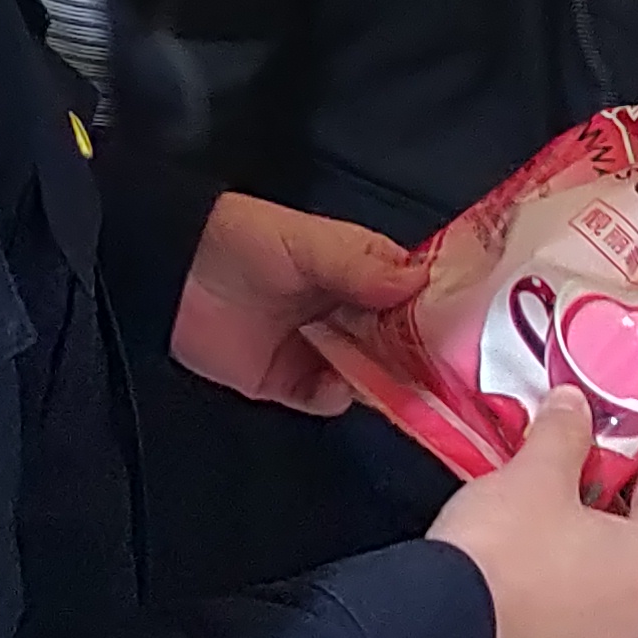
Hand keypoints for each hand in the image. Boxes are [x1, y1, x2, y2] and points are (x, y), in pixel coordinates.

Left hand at [173, 192, 425, 411]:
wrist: (166, 271)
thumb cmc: (242, 240)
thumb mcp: (304, 242)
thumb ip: (359, 265)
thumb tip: (419, 283)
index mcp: (360, 269)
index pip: (416, 294)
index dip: (443, 312)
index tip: (471, 331)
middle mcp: (349, 310)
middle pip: (402, 342)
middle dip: (421, 358)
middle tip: (446, 374)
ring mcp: (321, 347)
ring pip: (373, 375)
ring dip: (385, 382)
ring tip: (396, 384)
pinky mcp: (288, 381)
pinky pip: (327, 398)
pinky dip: (335, 397)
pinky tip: (334, 385)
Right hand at [430, 392, 637, 637]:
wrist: (441, 629)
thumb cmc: (503, 554)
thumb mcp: (536, 474)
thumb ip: (564, 433)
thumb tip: (575, 407)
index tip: (623, 448)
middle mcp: (635, 621)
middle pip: (636, 552)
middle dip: (608, 513)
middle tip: (573, 480)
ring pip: (601, 595)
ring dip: (581, 562)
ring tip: (539, 529)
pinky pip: (566, 629)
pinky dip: (552, 602)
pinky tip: (518, 581)